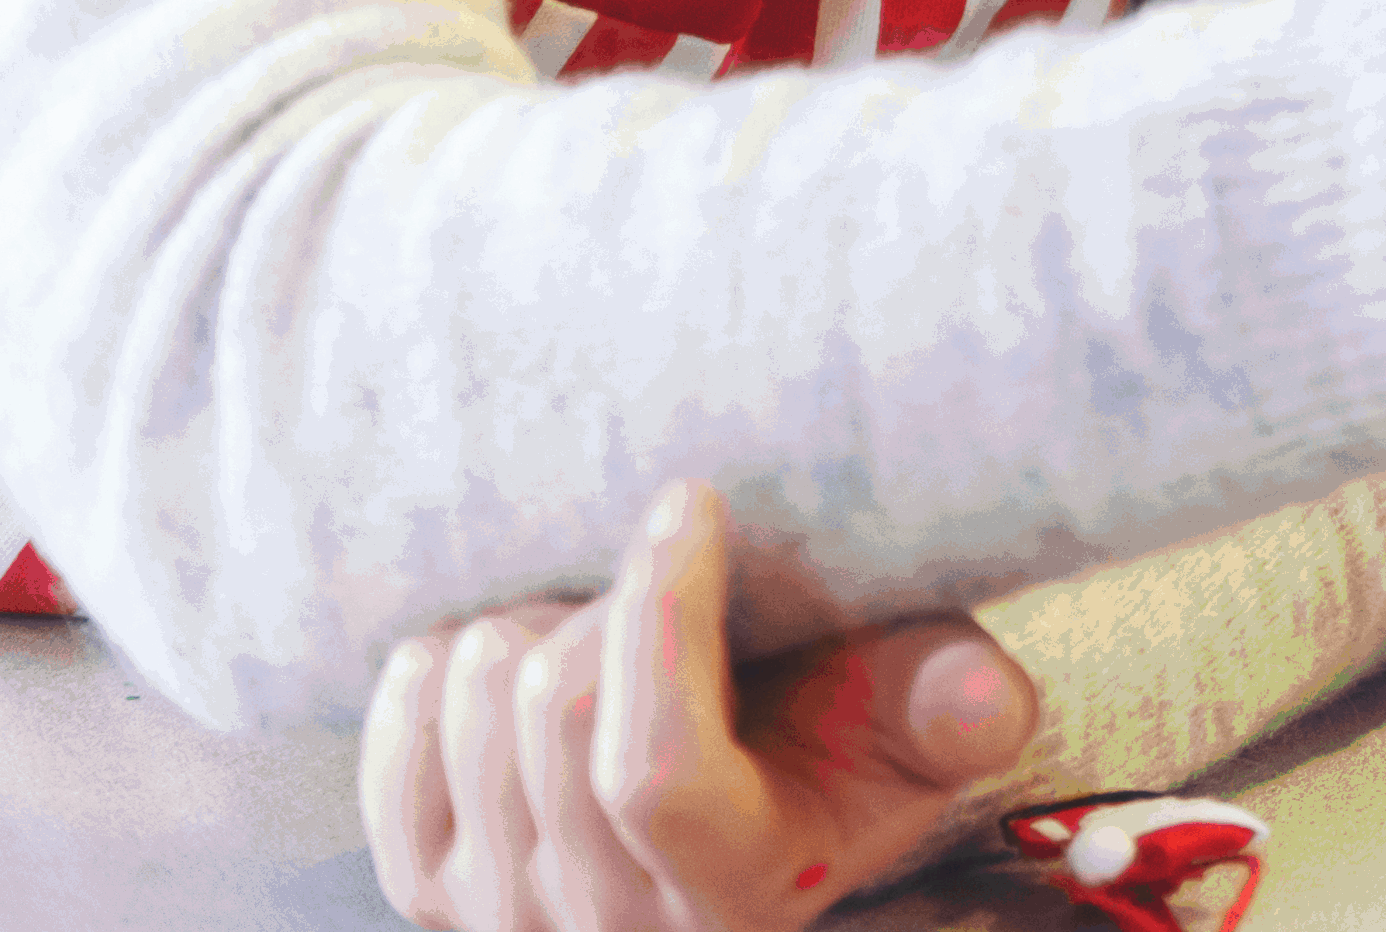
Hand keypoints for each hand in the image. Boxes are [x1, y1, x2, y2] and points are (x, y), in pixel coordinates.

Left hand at [362, 483, 1037, 931]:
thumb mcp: (921, 719)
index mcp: (734, 891)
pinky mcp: (429, 889)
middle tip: (668, 562)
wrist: (753, 812)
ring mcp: (502, 918)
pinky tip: (524, 656)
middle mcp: (605, 931)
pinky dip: (450, 665)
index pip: (653, 766)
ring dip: (536, 625)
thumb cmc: (845, 739)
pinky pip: (400, 729)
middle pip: (555, 707)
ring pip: (473, 703)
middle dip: (613, 600)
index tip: (692, 497)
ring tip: (607, 623)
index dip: (660, 615)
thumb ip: (958, 706)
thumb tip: (985, 701)